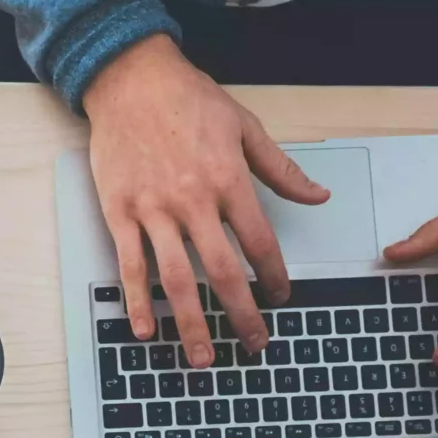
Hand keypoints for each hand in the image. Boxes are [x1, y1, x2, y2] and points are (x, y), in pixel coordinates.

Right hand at [81, 35, 328, 367]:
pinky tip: (146, 331)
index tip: (281, 297)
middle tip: (254, 343)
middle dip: (242, 314)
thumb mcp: (245, 127)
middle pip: (223, 271)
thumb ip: (281, 169)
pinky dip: (137, 302)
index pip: (259, 241)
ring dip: (191, 323)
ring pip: (177, 279)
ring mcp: (153, 211)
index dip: (274, 275)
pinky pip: (130, 267)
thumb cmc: (188, 100)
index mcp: (228, 180)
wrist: (132, 80)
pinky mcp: (119, 213)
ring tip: (203, 357)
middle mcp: (192, 201)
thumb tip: (317, 197)